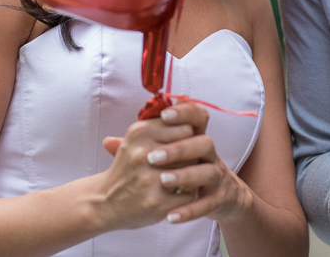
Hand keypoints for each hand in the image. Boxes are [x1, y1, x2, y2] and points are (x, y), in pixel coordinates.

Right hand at [94, 111, 199, 230]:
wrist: (104, 201)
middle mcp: (142, 153)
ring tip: (177, 179)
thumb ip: (163, 120)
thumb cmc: (128, 166)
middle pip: (190, 147)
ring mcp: (148, 179)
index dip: (187, 137)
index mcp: (140, 132)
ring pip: (191, 171)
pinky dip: (185, 196)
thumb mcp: (138, 137)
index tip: (180, 145)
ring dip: (189, 177)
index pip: (186, 127)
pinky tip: (174, 195)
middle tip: (180, 164)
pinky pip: (188, 195)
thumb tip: (186, 96)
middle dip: (190, 156)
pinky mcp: (155, 203)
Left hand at [136, 102, 252, 224]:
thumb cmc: (188, 169)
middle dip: (179, 148)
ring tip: (163, 181)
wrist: (221, 194)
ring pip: (208, 172)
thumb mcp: (171, 154)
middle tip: (152, 158)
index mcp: (197, 138)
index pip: (198, 117)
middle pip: (203, 143)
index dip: (184, 113)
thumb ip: (143, 147)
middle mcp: (210, 155)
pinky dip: (189, 211)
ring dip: (185, 176)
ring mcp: (216, 176)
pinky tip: (171, 217)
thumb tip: (108, 141)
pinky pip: (207, 204)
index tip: (164, 115)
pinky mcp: (218, 199)